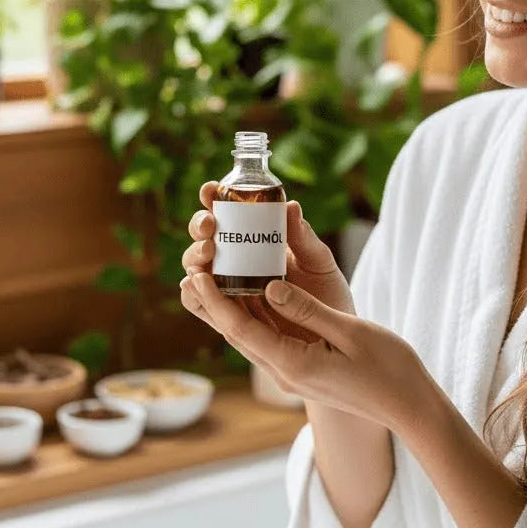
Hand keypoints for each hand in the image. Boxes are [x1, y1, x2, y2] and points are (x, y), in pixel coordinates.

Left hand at [180, 270, 427, 432]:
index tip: (195, 274)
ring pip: (251, 336)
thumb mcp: (349, 332)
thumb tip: (270, 286)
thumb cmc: (388, 369)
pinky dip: (255, 314)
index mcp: (293, 363)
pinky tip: (252, 292)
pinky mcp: (302, 368)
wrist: (408, 406)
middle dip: (212, 301)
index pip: (240, 329)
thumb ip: (307, 310)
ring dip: (230, 307)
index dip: (214, 300)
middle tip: (193, 268)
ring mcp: (293, 373)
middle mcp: (285, 372)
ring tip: (213, 276)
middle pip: (236, 333)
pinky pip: (269, 338)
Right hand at [182, 182, 355, 343]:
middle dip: (200, 226)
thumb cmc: (327, 294)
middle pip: (205, 238)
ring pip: (197, 269)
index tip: (211, 189)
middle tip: (210, 225)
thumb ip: (305, 239)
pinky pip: (202, 306)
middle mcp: (237, 262)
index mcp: (258, 240)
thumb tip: (290, 206)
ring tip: (207, 254)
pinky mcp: (229, 319)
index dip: (213, 198)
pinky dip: (192, 295)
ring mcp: (230, 290)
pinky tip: (194, 285)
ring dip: (194, 258)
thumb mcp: (320, 263)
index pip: (229, 213)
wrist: (334, 338)